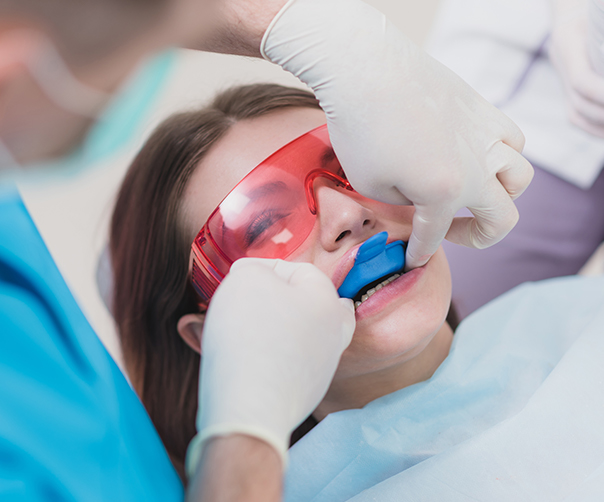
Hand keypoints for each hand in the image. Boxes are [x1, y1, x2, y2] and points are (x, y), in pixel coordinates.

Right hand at [186, 258, 354, 476]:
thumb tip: (253, 277)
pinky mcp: (303, 395)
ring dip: (264, 329)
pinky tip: (236, 359)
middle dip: (274, 301)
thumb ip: (253, 269)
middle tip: (246, 303)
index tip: (236, 278)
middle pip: (306, 306)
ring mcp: (320, 368)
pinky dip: (262, 358)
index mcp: (328, 301)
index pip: (299, 270)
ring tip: (230, 331)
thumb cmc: (250, 335)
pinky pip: (282, 365)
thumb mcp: (246, 278)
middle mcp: (333, 335)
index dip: (263, 268)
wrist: (250, 407)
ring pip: (294, 337)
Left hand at [262, 0, 532, 268]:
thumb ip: (403, 203)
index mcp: (445, 192)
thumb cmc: (360, 129)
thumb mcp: (370, 184)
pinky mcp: (482, 108)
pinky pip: (512, 139)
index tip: (411, 260)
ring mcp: (485, 135)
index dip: (420, 252)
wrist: (365, 69)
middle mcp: (476, 167)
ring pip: (520, 176)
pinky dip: (504, 155)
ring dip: (502, 196)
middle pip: (503, 218)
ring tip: (474, 195)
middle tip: (452, 234)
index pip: (435, 235)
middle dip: (479, 237)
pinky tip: (479, 155)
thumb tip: (419, 200)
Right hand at [549, 0, 603, 137]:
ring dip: (603, 126)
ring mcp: (562, 83)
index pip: (582, 81)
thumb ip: (602, 46)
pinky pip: (578, 119)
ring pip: (578, 115)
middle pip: (581, 104)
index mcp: (567, 45)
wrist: (570, 16)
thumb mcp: (598, 21)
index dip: (602, 94)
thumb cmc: (590, 13)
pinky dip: (597, 129)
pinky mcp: (567, 94)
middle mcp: (561, 68)